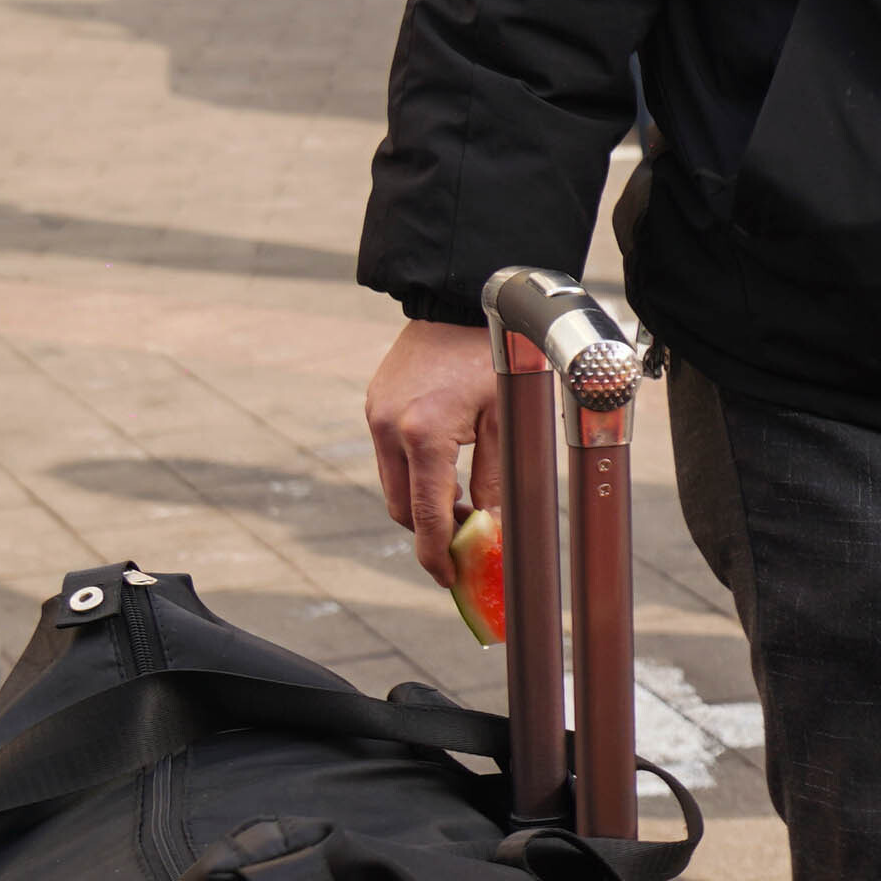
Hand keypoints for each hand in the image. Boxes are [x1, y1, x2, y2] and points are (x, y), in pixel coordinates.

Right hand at [363, 319, 503, 589]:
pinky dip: (413, 473)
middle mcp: (389, 428)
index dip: (436, 555)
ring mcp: (376, 416)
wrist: (457, 301)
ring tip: (461, 502)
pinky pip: (389, 457)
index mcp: (423, 434)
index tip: (448, 580)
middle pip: (402, 508)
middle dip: (430, 532)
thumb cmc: (492, 356)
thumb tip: (491, 526)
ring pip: (392, 485)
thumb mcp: (506, 420)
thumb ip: (497, 477)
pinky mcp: (374, 405)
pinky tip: (445, 468)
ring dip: (421, 502)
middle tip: (465, 541)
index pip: (426, 515)